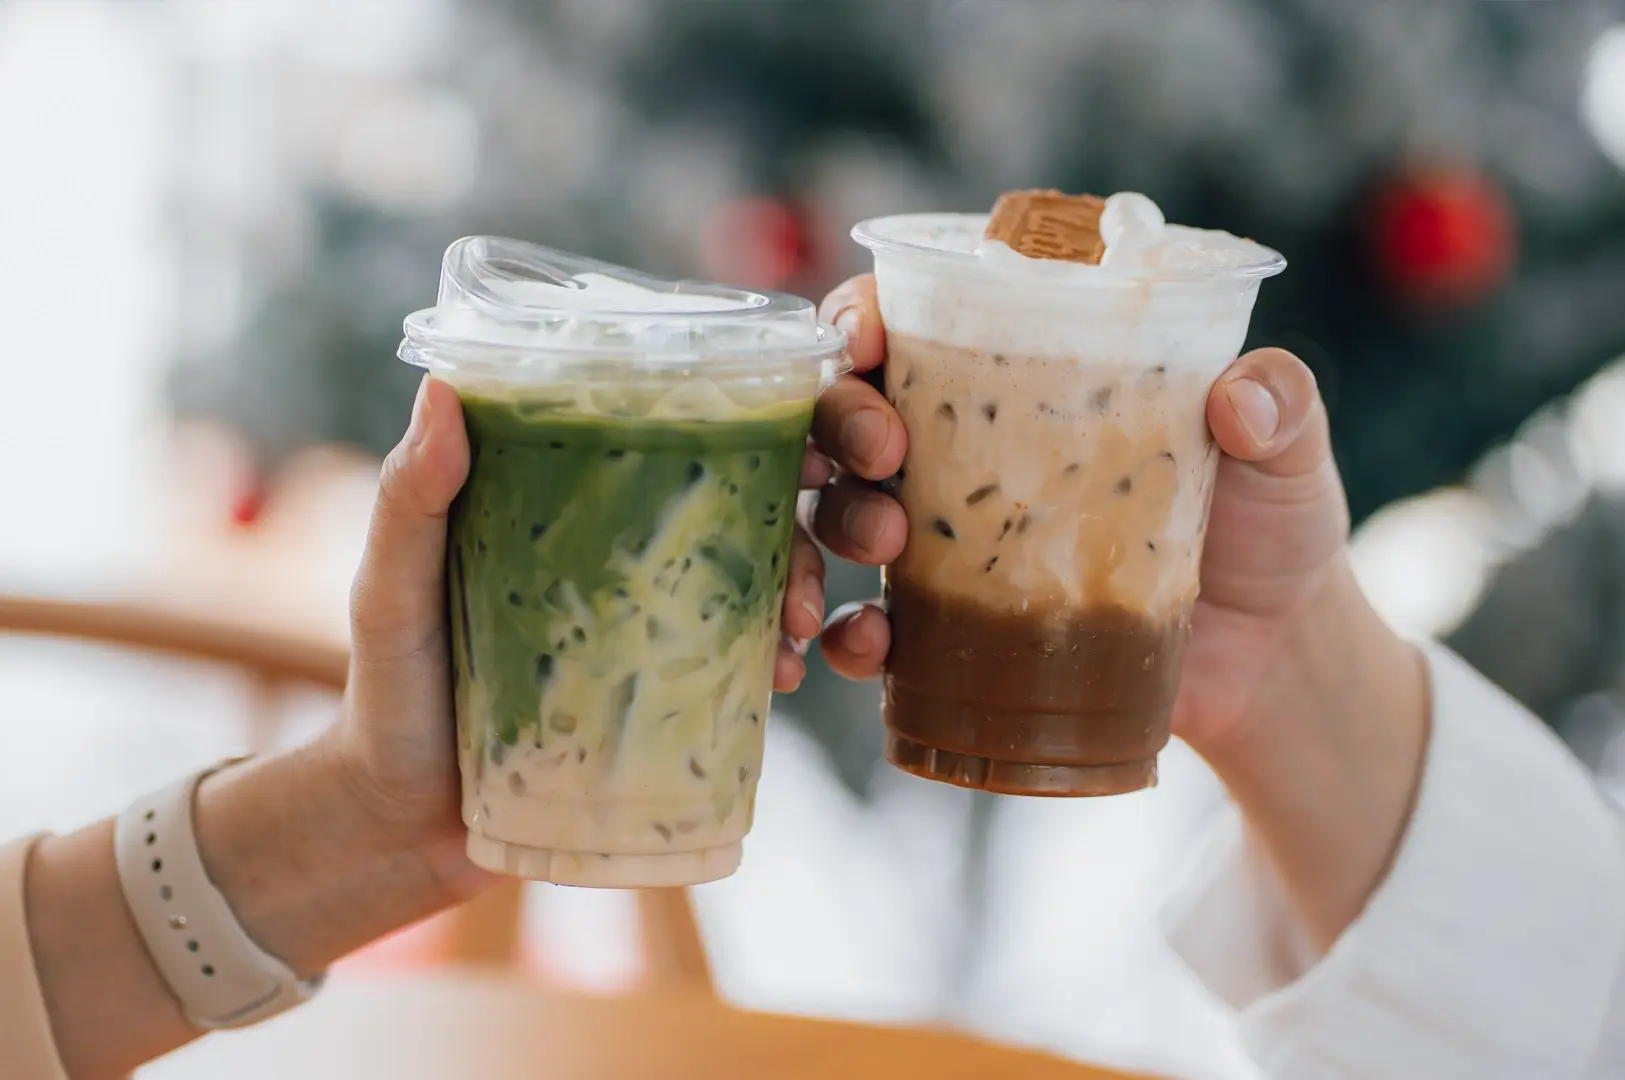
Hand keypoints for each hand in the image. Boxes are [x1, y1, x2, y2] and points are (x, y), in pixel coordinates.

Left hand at [325, 376, 833, 876]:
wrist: (404, 823)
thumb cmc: (391, 688)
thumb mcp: (395, 590)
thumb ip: (411, 502)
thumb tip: (443, 393)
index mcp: (587, 475)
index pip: (701, 408)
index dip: (793, 400)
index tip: (838, 418)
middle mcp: (642, 528)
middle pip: (775, 480)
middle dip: (850, 492)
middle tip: (883, 527)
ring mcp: (670, 606)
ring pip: (784, 564)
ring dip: (823, 577)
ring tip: (806, 621)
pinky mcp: (682, 680)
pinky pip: (759, 655)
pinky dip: (792, 656)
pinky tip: (788, 676)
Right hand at [807, 274, 1427, 946]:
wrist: (1272, 661)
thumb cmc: (1271, 528)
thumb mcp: (1288, 452)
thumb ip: (1281, 404)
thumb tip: (1240, 400)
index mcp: (1023, 382)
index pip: (912, 324)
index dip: (861, 319)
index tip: (867, 339)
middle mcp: (966, 453)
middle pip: (850, 415)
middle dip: (839, 423)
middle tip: (885, 456)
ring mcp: (951, 544)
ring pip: (840, 513)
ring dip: (836, 522)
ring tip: (888, 548)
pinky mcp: (953, 629)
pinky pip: (870, 630)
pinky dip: (851, 638)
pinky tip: (869, 646)